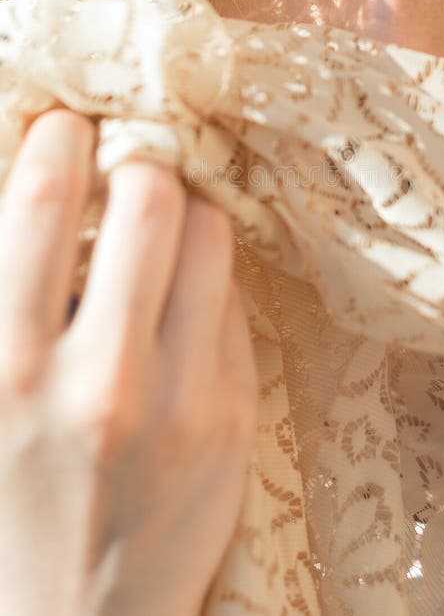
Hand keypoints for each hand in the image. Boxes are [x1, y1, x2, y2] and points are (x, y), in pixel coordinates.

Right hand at [0, 108, 257, 615]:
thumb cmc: (7, 505)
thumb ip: (11, 295)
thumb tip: (51, 190)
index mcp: (7, 365)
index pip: (46, 200)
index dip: (62, 138)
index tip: (68, 126)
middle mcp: (102, 379)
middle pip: (150, 197)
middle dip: (137, 163)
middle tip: (124, 169)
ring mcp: (184, 400)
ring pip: (209, 234)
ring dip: (183, 210)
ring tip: (159, 227)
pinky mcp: (235, 417)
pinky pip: (233, 299)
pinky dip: (206, 276)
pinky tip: (181, 295)